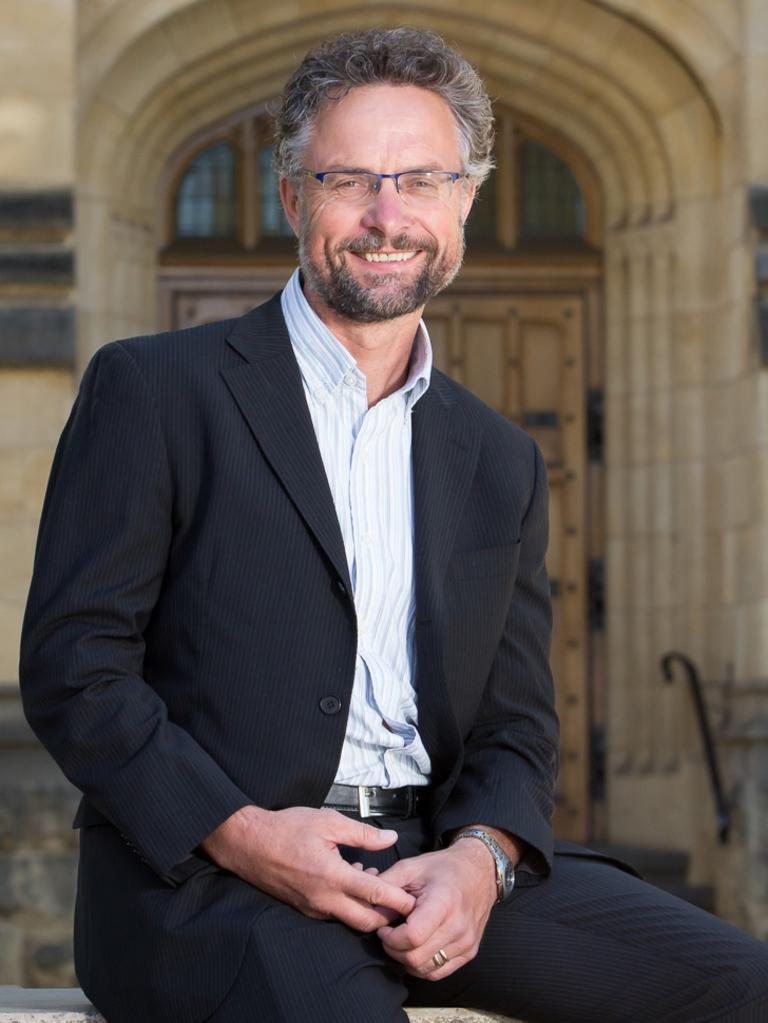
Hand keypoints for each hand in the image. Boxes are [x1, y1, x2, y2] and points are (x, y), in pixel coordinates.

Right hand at [201, 805, 415, 931]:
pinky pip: (334, 914)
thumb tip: (390, 837)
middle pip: (366, 921)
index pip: (374, 894)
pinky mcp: (305, 908)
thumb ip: (362, 833)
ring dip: (368, 910)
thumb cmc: (286, 828)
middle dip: (387, 916)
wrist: (248, 843)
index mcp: (332, 876)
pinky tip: (354, 882)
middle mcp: (324, 899)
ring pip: (350, 920)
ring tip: (378, 885)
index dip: (397, 899)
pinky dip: (350, 906)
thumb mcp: (328, 821)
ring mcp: (313, 907)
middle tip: (401, 901)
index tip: (414, 901)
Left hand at [376, 839, 497, 978]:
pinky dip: (422, 965)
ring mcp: (467, 942)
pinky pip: (439, 972)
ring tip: (402, 939)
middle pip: (416, 958)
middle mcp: (459, 926)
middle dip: (394, 950)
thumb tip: (368, 908)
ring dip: (407, 959)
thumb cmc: (443, 867)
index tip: (384, 927)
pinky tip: (417, 948)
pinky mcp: (470, 952)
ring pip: (426, 969)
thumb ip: (386, 886)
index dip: (391, 938)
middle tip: (389, 934)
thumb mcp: (411, 866)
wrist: (480, 871)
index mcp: (444, 902)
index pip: (413, 937)